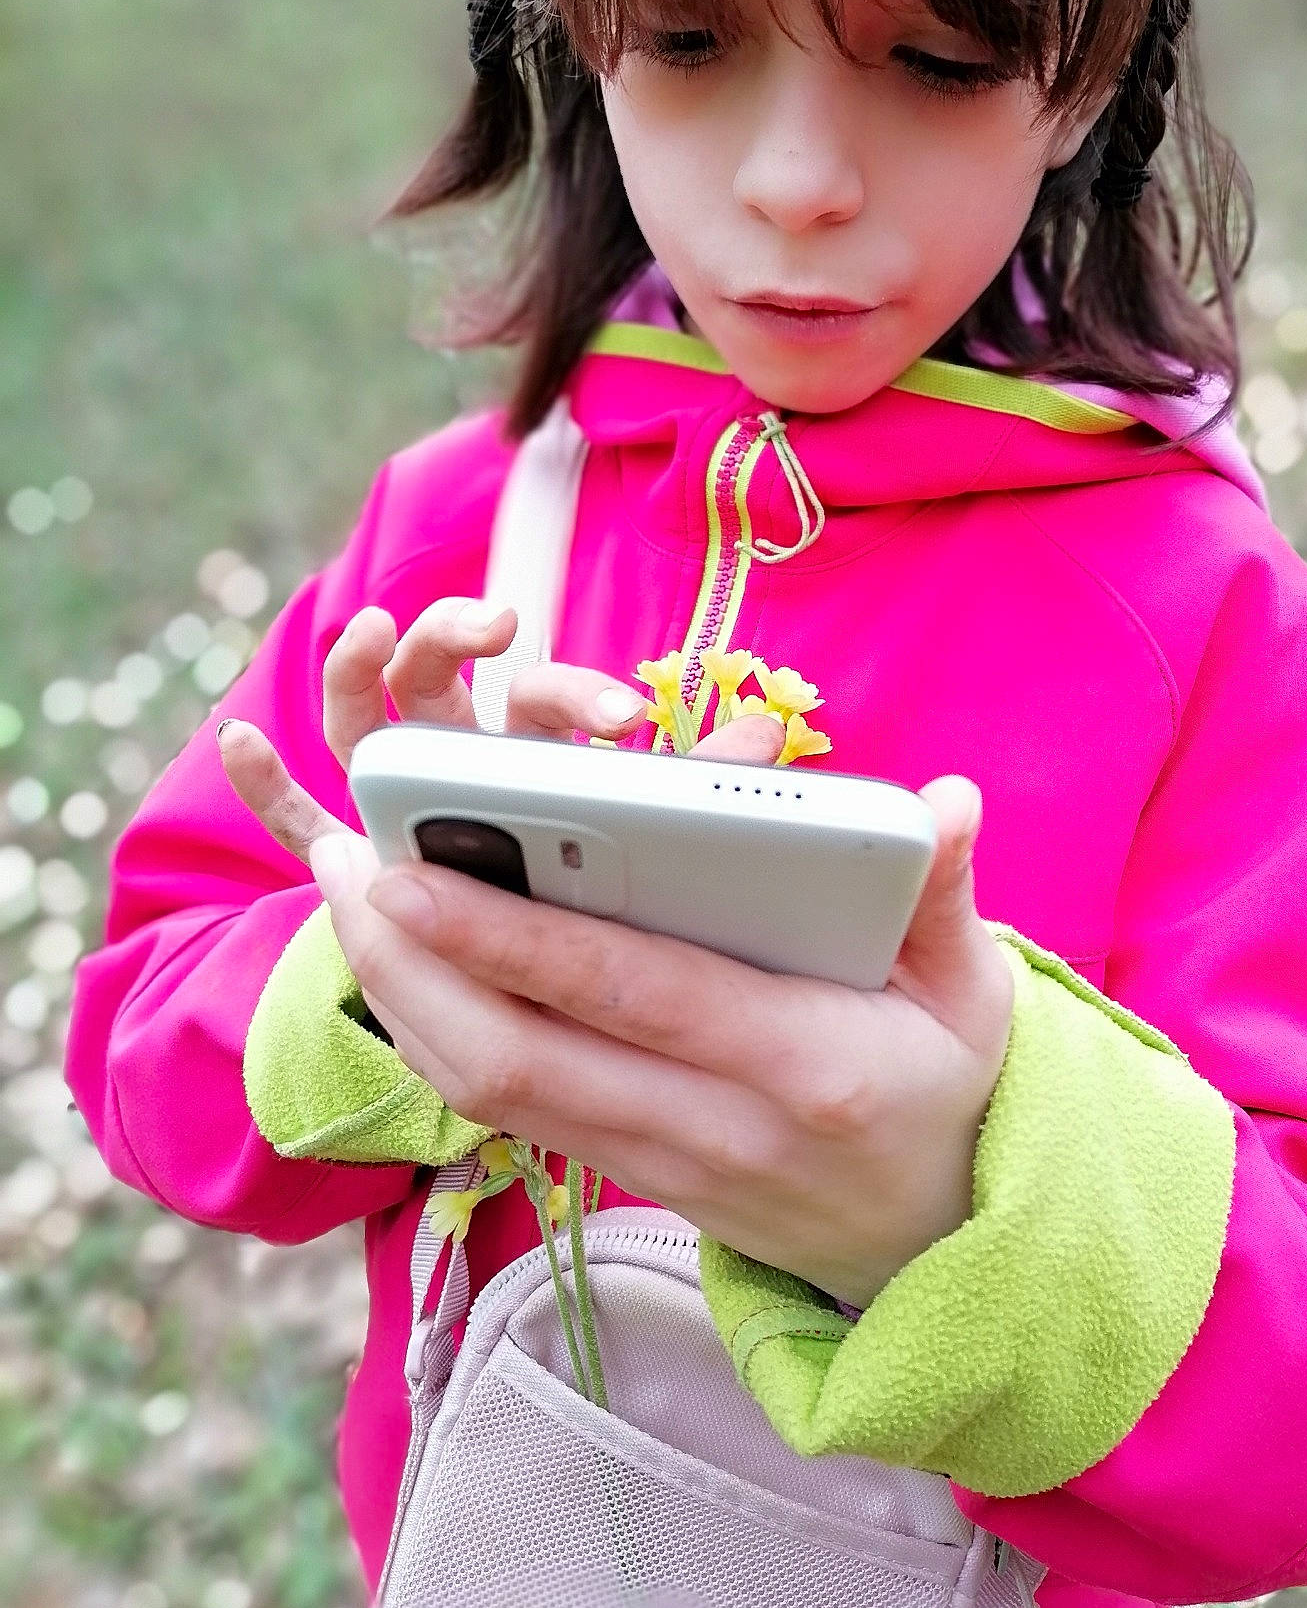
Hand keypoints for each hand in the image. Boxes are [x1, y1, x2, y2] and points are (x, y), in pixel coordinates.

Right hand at [216, 595, 784, 869]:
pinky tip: (234, 739)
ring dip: (362, 665)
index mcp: (538, 756)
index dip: (578, 697)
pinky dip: (266, 783)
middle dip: (454, 635)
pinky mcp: (356, 856)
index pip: (544, 702)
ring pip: (368, 719)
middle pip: (443, 680)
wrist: (562, 988)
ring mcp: (401, 802)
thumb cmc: (621, 898)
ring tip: (372, 626)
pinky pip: (301, 817)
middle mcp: (463, 764)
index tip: (624, 714)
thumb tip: (769, 732)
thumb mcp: (660, 840)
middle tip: (494, 619)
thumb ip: (702, 789)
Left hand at [314, 772, 1014, 1310]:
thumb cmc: (946, 1092)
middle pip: (517, 1057)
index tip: (418, 871)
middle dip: (411, 966)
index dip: (511, 935)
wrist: (934, 1249)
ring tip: (351, 900)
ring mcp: (659, 1166)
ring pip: (492, 1093)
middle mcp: (712, 1129)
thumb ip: (946, 894)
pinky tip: (404, 966)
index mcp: (800, 1063)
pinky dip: (440, 1040)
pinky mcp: (626, 1178)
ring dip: (403, 1000)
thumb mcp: (972, 995)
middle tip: (345, 868)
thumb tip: (947, 801)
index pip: (627, 991)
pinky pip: (509, 1113)